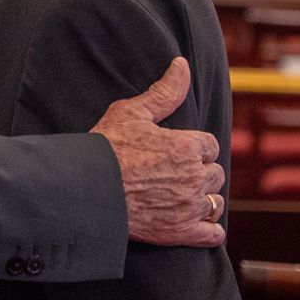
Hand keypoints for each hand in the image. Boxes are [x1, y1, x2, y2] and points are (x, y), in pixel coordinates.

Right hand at [91, 57, 226, 247]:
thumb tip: (182, 65)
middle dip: (198, 173)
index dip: (193, 147)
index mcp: (188, 145)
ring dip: (203, 200)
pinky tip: (193, 223)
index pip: (209, 145)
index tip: (174, 152)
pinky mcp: (181, 232)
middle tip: (172, 174)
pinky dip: (208, 230)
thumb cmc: (105, 148)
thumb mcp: (131, 112)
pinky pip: (212, 234)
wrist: (85, 188)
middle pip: (215, 174)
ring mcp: (190, 206)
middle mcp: (195, 176)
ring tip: (178, 197)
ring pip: (214, 203)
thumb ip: (164, 92)